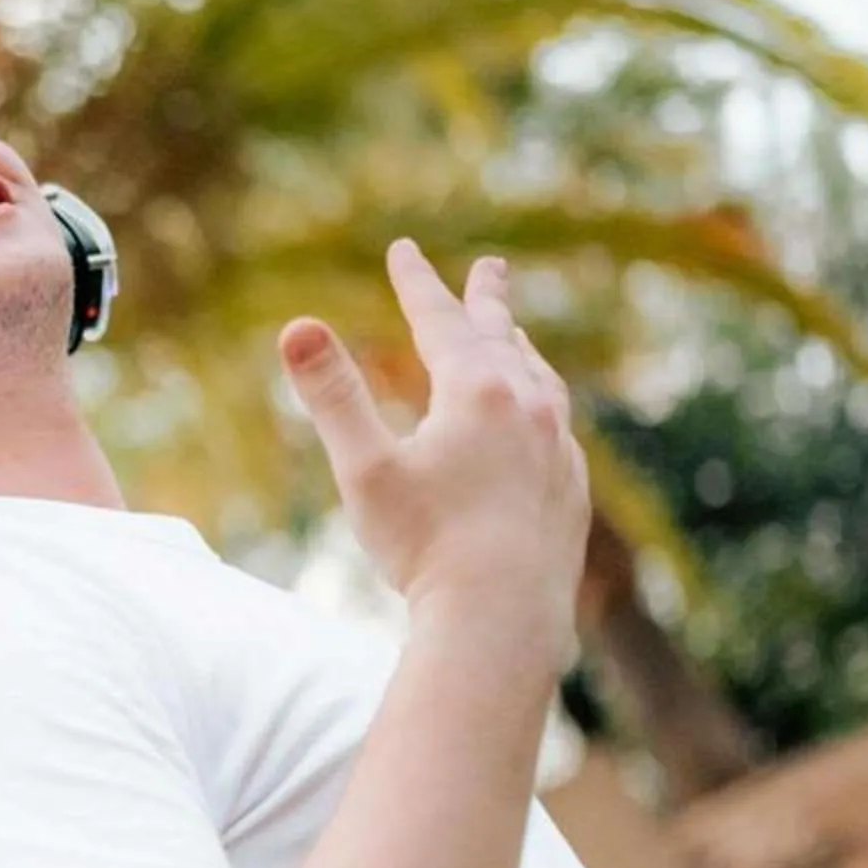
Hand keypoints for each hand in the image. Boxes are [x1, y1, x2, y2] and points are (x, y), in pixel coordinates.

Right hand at [280, 242, 588, 672]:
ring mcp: (557, 447)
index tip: (402, 249)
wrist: (504, 618)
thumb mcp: (364, 469)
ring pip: (539, 379)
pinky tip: (534, 421)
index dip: (416, 283)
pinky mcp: (571, 487)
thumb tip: (296, 325)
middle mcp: (526, 407)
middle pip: (503, 337)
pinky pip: (557, 425)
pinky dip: (540, 403)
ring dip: (521, 349)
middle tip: (490, 266)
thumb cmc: (426, 546)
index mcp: (475, 392)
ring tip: (515, 338)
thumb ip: (332, 395)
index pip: (439, 320)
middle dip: (487, 299)